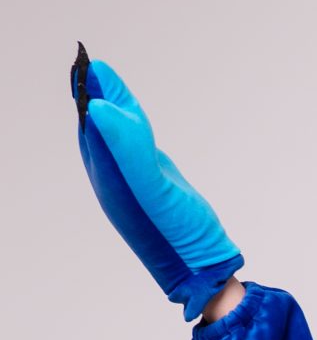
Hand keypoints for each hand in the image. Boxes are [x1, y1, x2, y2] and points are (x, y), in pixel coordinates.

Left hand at [71, 46, 242, 318]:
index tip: (88, 66)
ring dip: (113, 111)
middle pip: (99, 131)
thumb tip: (96, 107)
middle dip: (95, 98)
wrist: (203, 274)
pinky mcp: (153, 193)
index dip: (90, 95)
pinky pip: (134, 155)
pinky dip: (132, 132)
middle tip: (92, 66)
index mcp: (109, 180)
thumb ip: (126, 147)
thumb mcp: (153, 188)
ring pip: (116, 141)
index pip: (94, 127)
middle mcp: (115, 183)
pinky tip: (135, 124)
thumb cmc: (178, 236)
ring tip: (106, 82)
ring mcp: (134, 188)